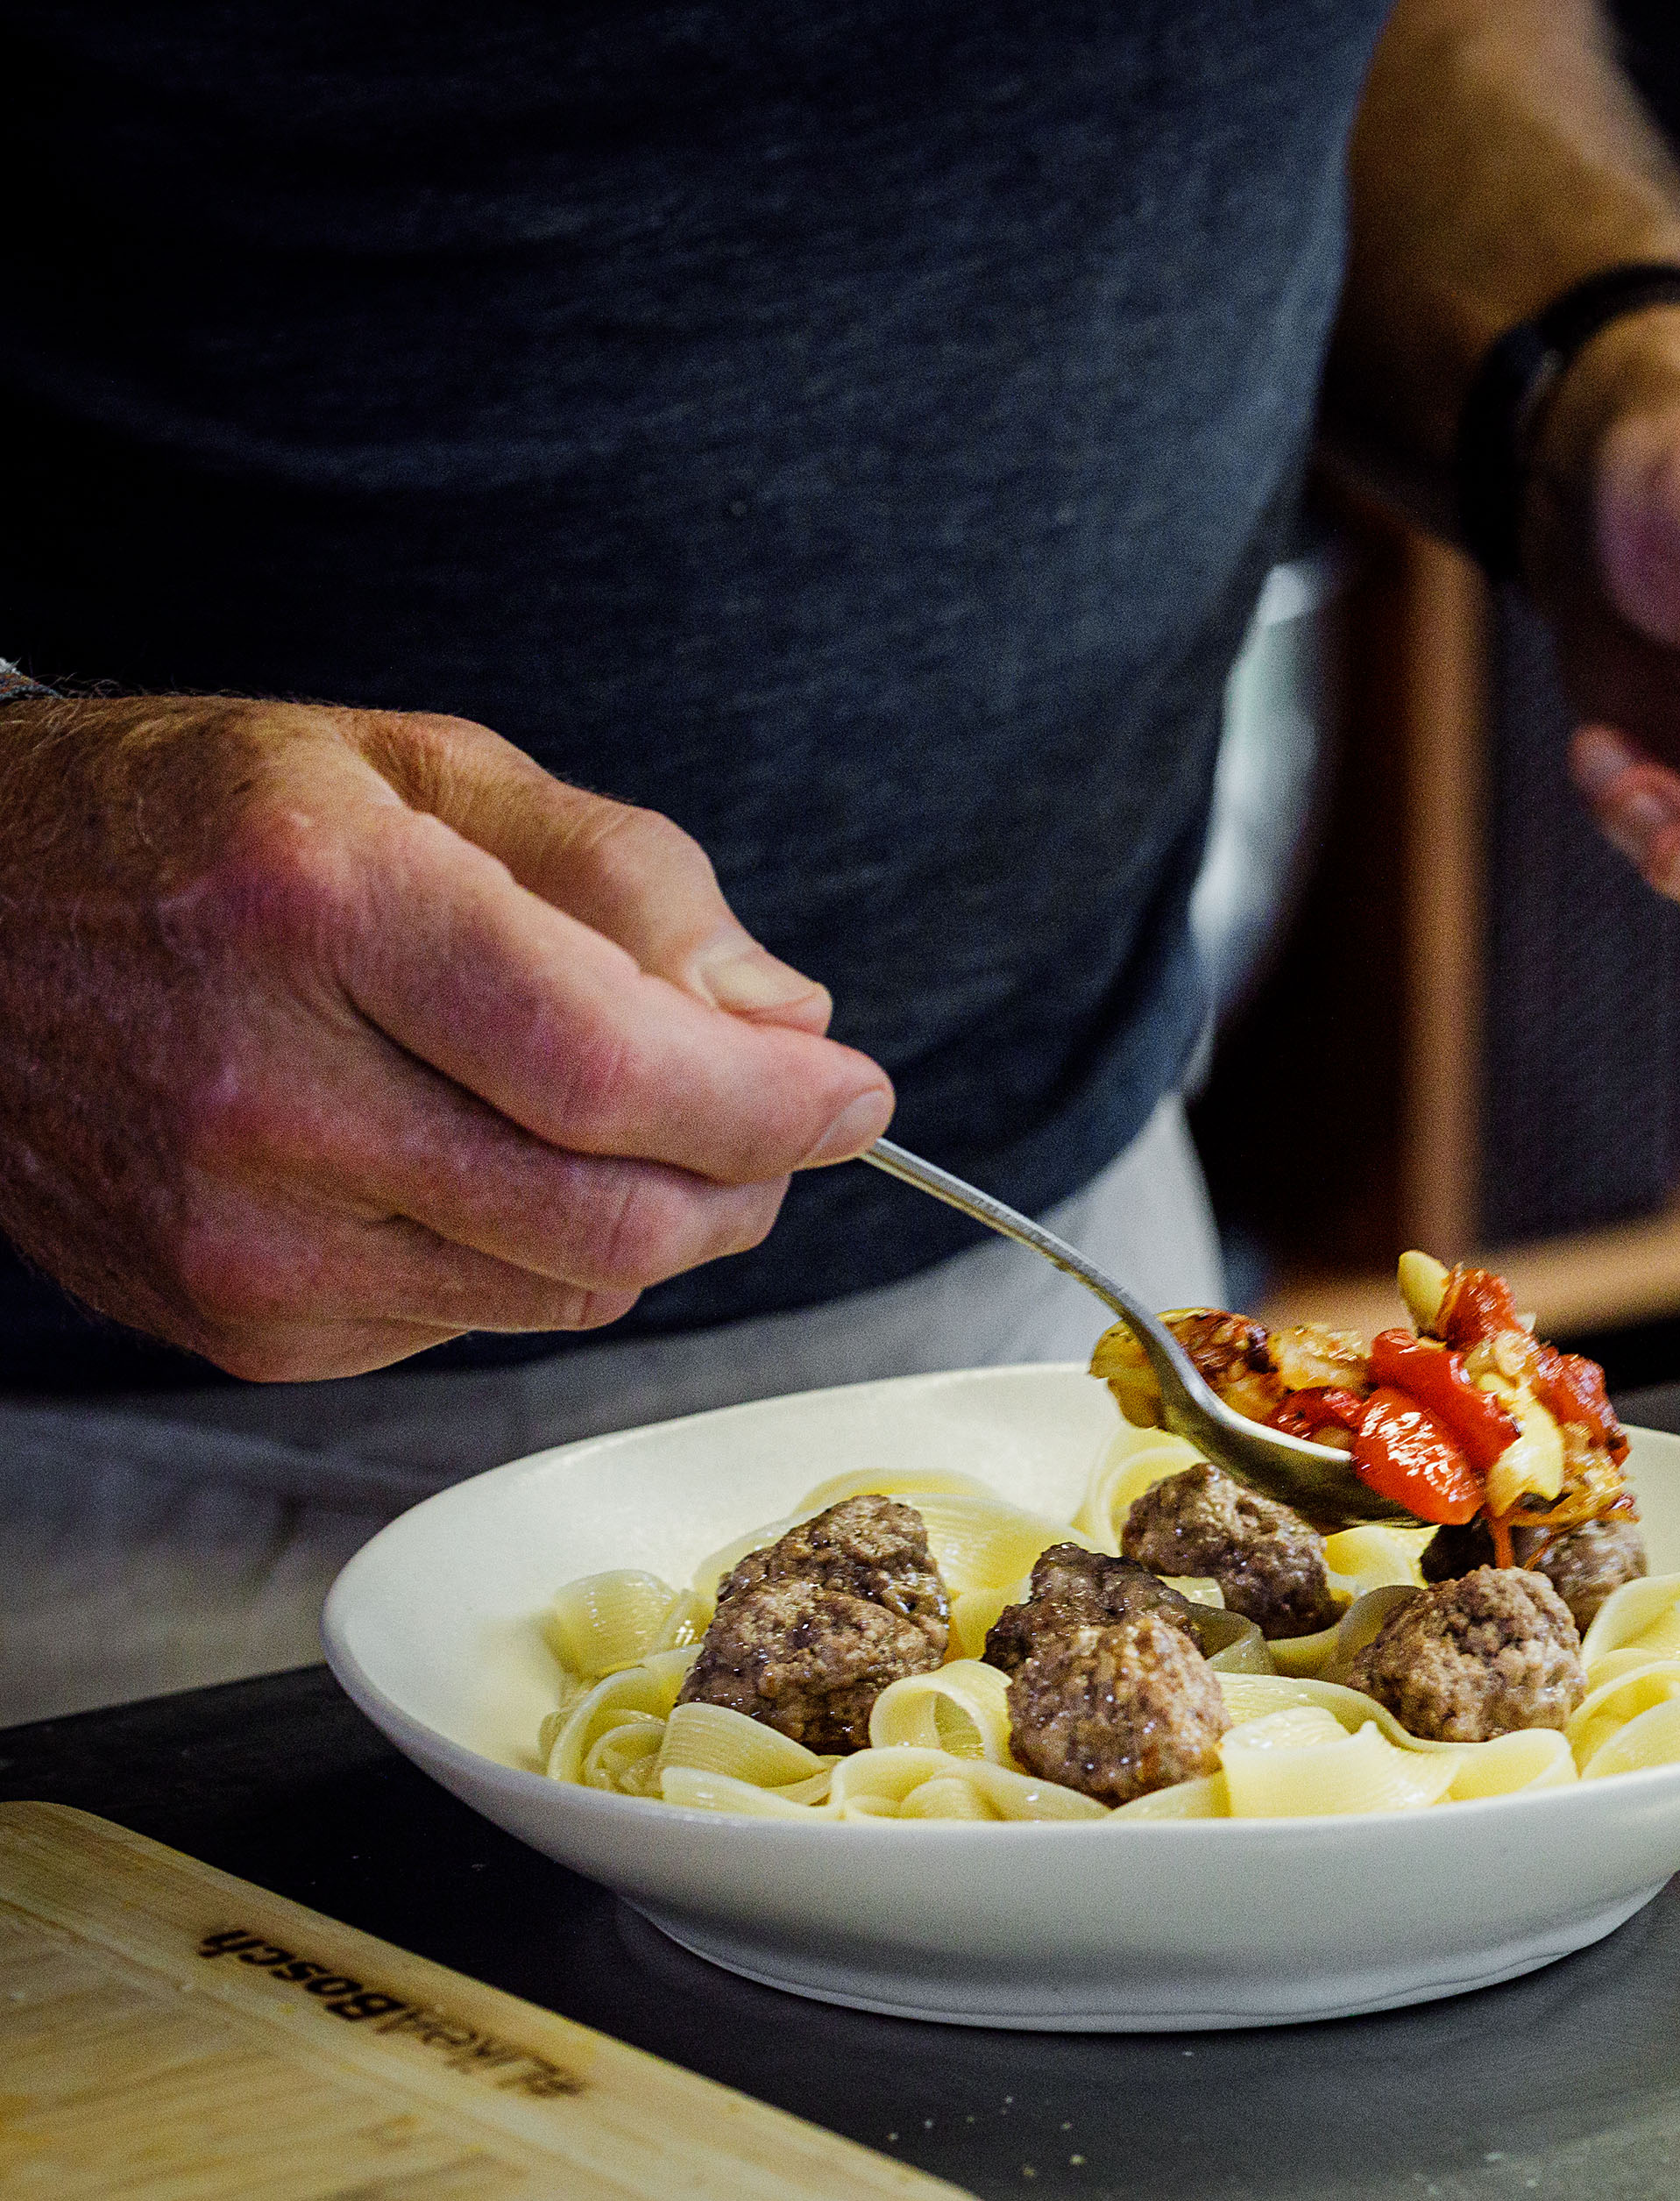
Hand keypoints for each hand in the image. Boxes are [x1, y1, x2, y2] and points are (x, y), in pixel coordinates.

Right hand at [0, 697, 892, 1378]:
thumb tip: (781, 1016)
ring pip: (566, 1289)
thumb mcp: (421, 768)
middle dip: (748, 1181)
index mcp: (323, 911)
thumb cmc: (200, 828)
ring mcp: (244, 1234)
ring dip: (652, 1221)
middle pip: (613, 1216)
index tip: (852, 1091)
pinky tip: (476, 1161)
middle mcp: (270, 1093)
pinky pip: (478, 1321)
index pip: (615, 1070)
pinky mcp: (240, 1326)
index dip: (772, 1102)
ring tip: (624, 1120)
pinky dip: (533, 1253)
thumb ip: (629, 878)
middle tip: (781, 1121)